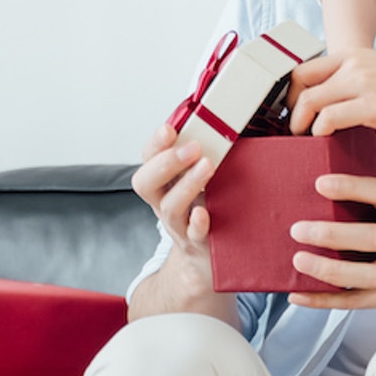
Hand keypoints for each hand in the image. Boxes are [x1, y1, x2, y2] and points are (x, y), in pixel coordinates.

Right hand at [130, 125, 216, 283]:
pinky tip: (204, 212)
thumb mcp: (202, 178)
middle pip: (146, 183)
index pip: (149, 158)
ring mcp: (179, 225)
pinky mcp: (198, 243)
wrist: (207, 258)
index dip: (156, 143)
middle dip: (166, 162)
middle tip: (193, 148)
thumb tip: (229, 117)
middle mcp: (165, 202)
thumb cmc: (208, 210)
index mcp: (164, 182)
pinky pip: (193, 235)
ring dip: (187, 185)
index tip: (170, 128)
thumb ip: (208, 152)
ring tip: (207, 166)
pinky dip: (197, 223)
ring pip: (170, 208)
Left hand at [286, 173, 375, 318]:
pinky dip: (324, 300)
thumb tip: (334, 191)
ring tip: (300, 261)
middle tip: (300, 229)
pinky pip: (354, 301)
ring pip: (362, 275)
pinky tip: (301, 294)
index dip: (351, 187)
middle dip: (332, 234)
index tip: (322, 183)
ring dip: (327, 269)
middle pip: (370, 238)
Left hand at [287, 50, 375, 138]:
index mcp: (357, 55)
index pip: (307, 65)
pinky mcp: (372, 107)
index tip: (294, 107)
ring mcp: (362, 84)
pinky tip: (326, 140)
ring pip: (310, 101)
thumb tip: (355, 101)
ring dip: (300, 123)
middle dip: (289, 106)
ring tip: (303, 139)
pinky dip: (321, 131)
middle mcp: (355, 65)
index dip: (293, 88)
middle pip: (300, 81)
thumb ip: (367, 79)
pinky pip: (330, 118)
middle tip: (293, 126)